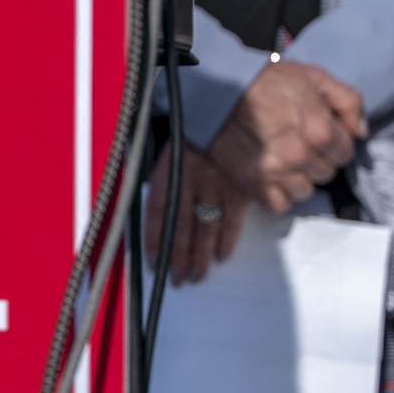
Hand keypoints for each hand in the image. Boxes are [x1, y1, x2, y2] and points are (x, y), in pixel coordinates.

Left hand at [147, 144, 245, 284]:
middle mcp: (191, 181)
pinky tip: (221, 255)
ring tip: (196, 276)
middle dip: (178, 257)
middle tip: (177, 279)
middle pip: (182, 227)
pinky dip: (227, 240)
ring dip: (200, 256)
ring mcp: (217, 185)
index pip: (157, 212)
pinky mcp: (239, 188)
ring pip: (206, 228)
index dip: (155, 240)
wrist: (226, 112)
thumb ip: (165, 182)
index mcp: (170, 171)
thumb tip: (157, 216)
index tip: (154, 261)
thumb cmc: (193, 137)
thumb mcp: (170, 152)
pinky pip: (232, 219)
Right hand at [208, 58, 364, 214]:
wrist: (217, 91)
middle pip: (326, 174)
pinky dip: (277, 194)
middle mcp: (302, 155)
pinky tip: (270, 174)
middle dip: (316, 160)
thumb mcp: (314, 76)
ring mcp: (278, 173)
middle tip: (297, 142)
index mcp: (321, 129)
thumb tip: (360, 132)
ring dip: (297, 178)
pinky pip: (279, 204)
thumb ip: (348, 100)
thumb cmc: (265, 81)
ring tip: (282, 158)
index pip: (346, 154)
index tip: (318, 134)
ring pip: (305, 192)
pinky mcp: (255, 185)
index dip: (335, 143)